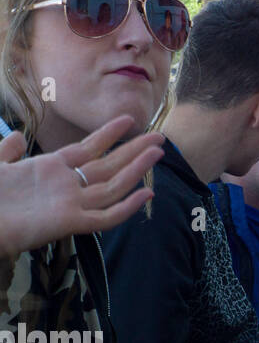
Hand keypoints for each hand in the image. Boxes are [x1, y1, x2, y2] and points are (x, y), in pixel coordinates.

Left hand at [0, 116, 164, 260]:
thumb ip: (7, 151)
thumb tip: (17, 135)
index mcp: (49, 169)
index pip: (87, 148)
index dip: (108, 134)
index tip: (128, 120)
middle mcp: (66, 186)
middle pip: (108, 165)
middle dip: (133, 150)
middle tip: (158, 137)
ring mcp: (70, 204)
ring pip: (112, 186)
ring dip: (136, 170)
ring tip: (157, 153)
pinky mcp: (69, 223)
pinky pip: (104, 217)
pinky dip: (126, 207)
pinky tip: (145, 194)